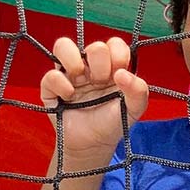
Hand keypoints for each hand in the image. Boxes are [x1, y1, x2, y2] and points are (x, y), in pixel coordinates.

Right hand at [40, 37, 148, 162]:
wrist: (94, 145)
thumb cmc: (114, 123)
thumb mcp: (134, 109)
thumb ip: (139, 90)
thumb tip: (122, 73)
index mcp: (112, 67)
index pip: (115, 44)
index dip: (118, 55)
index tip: (119, 75)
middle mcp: (91, 67)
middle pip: (94, 46)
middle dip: (101, 64)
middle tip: (101, 82)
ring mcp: (70, 74)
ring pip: (63, 45)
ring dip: (74, 59)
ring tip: (80, 77)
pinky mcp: (52, 87)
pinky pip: (51, 75)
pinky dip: (61, 84)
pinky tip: (69, 97)